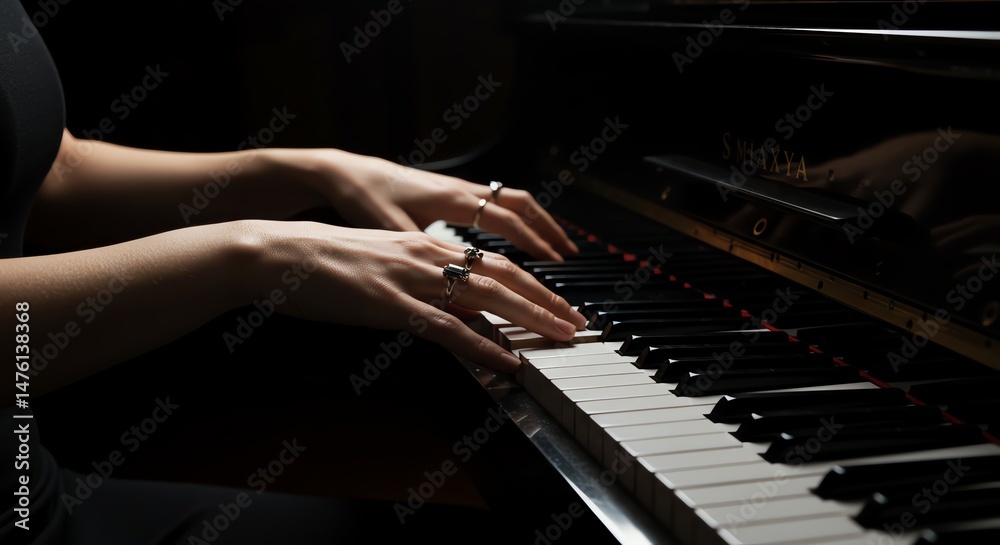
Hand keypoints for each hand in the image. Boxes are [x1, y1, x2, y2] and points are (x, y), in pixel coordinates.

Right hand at [247, 220, 587, 372]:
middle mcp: (426, 256)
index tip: (559, 301)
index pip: (493, 262)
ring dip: (530, 319)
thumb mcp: (379, 261)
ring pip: (486, 297)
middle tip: (578, 323)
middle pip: (503, 277)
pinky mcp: (390, 305)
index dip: (532, 283)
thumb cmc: (321, 260)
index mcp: (424, 245)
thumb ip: (416, 276)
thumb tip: (444, 299)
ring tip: (561, 337)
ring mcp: (410, 279)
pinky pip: (447, 328)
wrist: (276, 253)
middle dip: (547, 300)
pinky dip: (482, 345)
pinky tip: (505, 360)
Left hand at [308, 149, 578, 260]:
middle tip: (569, 263)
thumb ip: (424, 262)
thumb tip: (457, 300)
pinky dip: (518, 220)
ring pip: (513, 201)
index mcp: (449, 199)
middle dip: (548, 233)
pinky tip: (520, 239)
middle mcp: (460, 190)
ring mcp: (457, 189)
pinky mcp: (449, 194)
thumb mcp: (389, 232)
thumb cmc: (361, 198)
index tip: (554, 267)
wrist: (341, 171)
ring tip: (558, 250)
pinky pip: (496, 203)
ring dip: (539, 224)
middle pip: (521, 207)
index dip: (532, 244)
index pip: (506, 221)